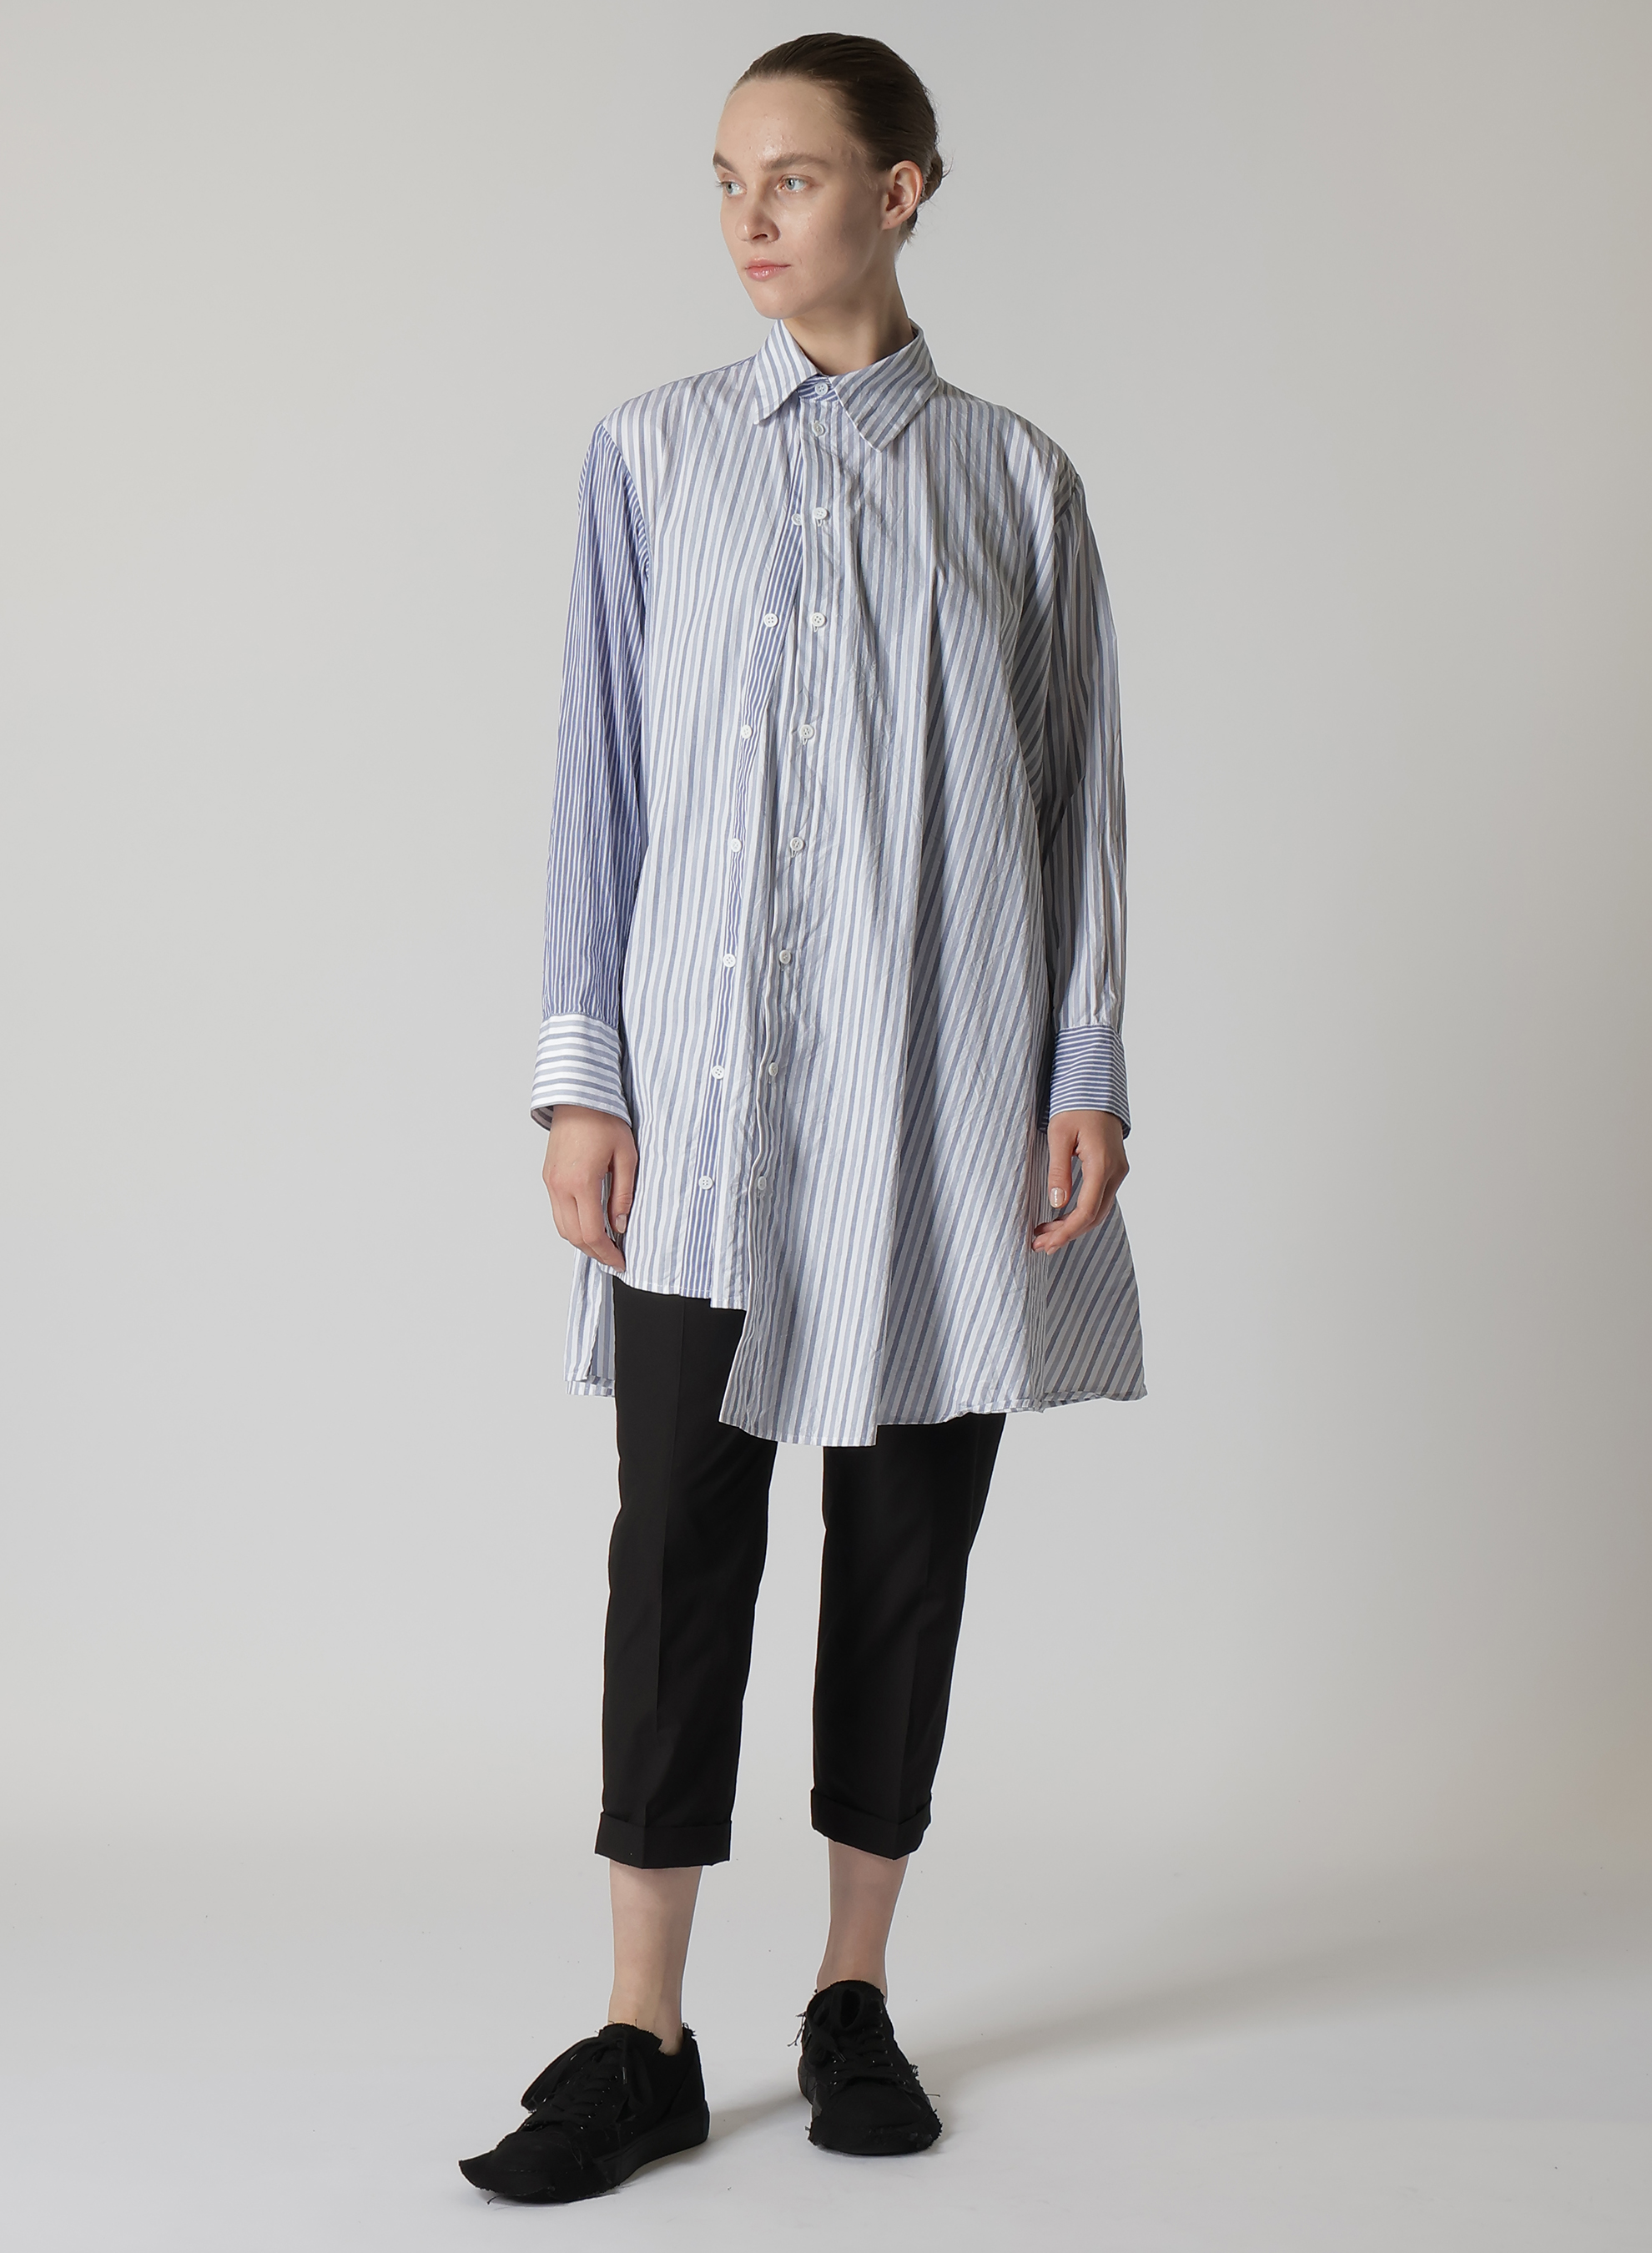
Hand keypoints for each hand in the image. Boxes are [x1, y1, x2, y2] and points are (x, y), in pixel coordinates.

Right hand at [543, 1104, 637, 1274]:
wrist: (578, 1097)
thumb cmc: (605, 1120)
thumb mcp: (626, 1157)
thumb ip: (624, 1195)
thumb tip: (620, 1225)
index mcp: (581, 1182)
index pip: (592, 1233)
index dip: (607, 1253)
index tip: (621, 1261)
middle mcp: (560, 1186)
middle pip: (573, 1237)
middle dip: (595, 1252)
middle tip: (614, 1257)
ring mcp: (550, 1182)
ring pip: (562, 1227)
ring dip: (582, 1241)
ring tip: (604, 1243)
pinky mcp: (548, 1177)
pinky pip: (557, 1212)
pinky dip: (572, 1225)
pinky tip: (589, 1223)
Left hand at [1031, 1109, 1127, 1254]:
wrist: (1096, 1086)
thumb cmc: (1075, 1105)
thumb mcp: (1059, 1135)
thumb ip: (1059, 1170)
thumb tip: (1057, 1203)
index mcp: (1102, 1164)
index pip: (1086, 1211)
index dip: (1066, 1231)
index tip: (1046, 1242)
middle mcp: (1115, 1171)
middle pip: (1094, 1216)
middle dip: (1067, 1234)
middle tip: (1040, 1244)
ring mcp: (1118, 1171)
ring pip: (1099, 1210)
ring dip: (1074, 1226)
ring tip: (1047, 1237)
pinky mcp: (1114, 1169)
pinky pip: (1100, 1199)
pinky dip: (1082, 1214)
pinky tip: (1063, 1220)